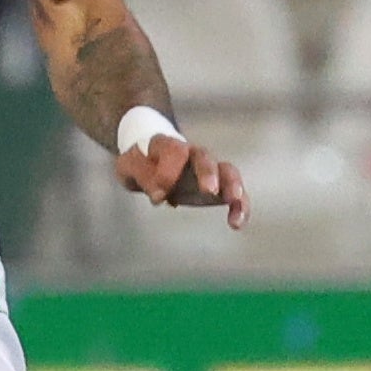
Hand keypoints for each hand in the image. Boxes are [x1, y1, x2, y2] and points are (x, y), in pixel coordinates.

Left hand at [117, 130, 247, 227]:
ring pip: (227, 171)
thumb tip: (159, 195)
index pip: (174, 151)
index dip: (168, 172)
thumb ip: (142, 176)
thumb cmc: (140, 163)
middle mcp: (193, 154)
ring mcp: (208, 170)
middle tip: (209, 190)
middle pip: (205, 157)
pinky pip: (236, 194)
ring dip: (233, 185)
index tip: (158, 195)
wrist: (152, 160)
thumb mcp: (129, 167)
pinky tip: (236, 224)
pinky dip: (241, 207)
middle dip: (208, 173)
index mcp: (169, 146)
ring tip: (234, 201)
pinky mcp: (218, 187)